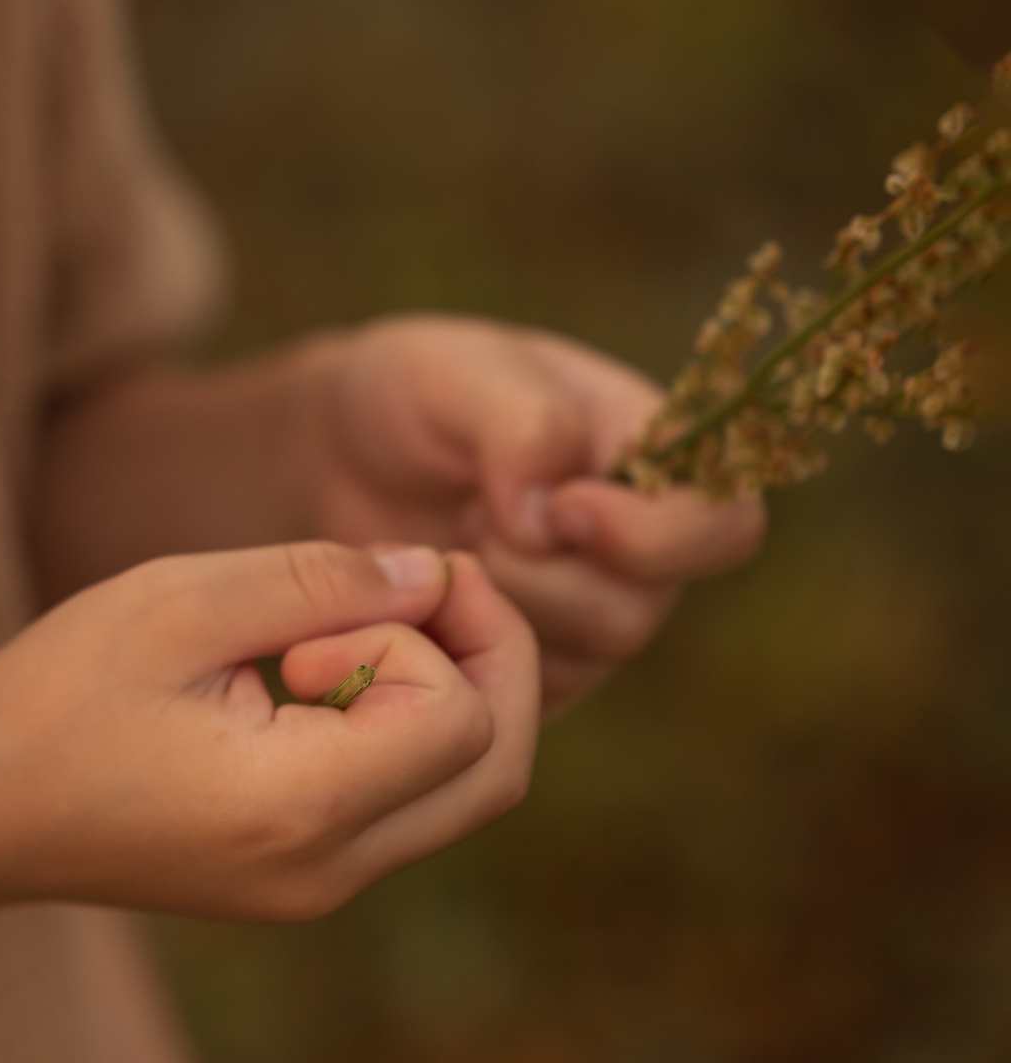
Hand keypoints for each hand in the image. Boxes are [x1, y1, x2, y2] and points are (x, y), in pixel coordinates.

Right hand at [0, 542, 537, 923]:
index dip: (429, 631)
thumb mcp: (176, 602)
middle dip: (490, 660)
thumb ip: (316, 580)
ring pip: (463, 794)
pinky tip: (326, 671)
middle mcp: (328, 871)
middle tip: (427, 585)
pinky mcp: (302, 883)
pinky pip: (408, 807)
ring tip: (354, 626)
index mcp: (300, 807)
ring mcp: (318, 890)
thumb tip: (431, 574)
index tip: (332, 599)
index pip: (459, 715)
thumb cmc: (57, 694)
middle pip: (495, 772)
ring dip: (446, 694)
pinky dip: (404, 730)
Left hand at [315, 316, 765, 709]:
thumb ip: (522, 423)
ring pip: (576, 658)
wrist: (337, 453)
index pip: (726, 527)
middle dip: (540, 574)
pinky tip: (420, 592)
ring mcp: (585, 616)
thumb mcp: (459, 372)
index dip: (653, 536)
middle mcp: (639, 551)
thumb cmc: (415, 395)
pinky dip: (459, 641)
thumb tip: (548, 517)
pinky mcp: (529, 669)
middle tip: (469, 519)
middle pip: (639, 611)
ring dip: (496, 602)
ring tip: (443, 541)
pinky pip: (517, 690)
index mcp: (654, 461)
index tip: (560, 507)